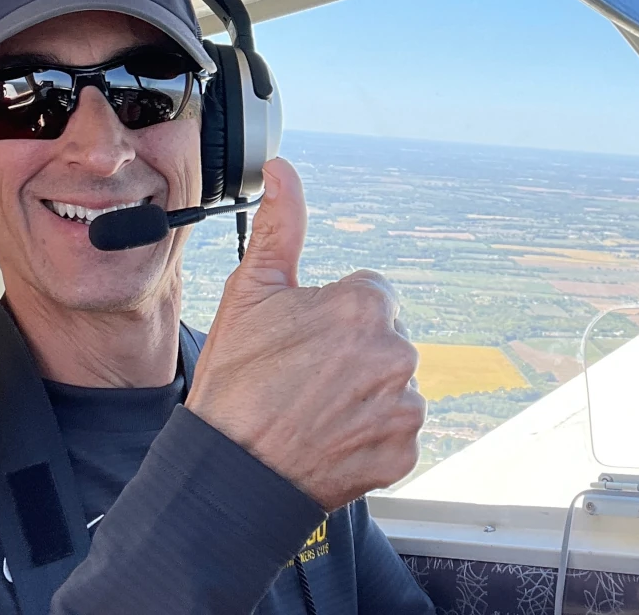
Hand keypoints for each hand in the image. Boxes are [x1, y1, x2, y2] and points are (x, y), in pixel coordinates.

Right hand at [184, 158, 425, 510]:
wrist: (232, 467)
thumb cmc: (236, 380)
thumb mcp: (250, 292)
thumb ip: (280, 225)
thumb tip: (282, 170)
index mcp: (364, 306)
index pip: (368, 293)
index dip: (330, 314)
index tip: (301, 339)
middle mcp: (396, 352)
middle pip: (381, 336)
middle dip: (350, 349)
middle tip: (301, 374)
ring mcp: (405, 405)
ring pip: (390, 381)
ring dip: (363, 389)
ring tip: (313, 406)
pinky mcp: (405, 449)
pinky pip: (395, 427)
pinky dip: (370, 430)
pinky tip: (330, 433)